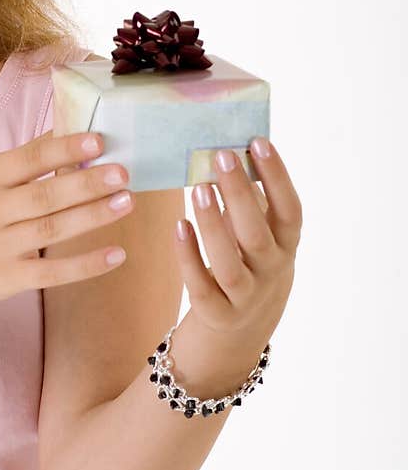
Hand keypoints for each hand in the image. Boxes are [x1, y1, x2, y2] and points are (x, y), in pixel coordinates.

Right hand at [0, 130, 133, 306]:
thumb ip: (24, 162)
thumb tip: (69, 133)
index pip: (30, 159)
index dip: (64, 149)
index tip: (97, 140)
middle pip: (45, 195)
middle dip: (86, 183)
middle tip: (122, 172)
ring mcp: (0, 246)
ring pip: (52, 229)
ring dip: (92, 216)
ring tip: (125, 202)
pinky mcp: (7, 278)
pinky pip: (52, 272)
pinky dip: (85, 265)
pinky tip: (115, 254)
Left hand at [177, 138, 302, 345]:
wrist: (242, 327)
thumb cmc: (248, 261)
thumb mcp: (262, 233)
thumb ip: (252, 199)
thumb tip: (232, 148)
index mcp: (286, 244)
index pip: (290, 210)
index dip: (277, 177)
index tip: (258, 142)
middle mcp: (271, 271)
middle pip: (256, 234)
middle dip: (239, 194)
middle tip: (221, 156)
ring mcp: (245, 296)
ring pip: (228, 264)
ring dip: (213, 225)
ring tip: (198, 188)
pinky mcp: (217, 313)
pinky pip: (201, 286)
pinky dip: (188, 256)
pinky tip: (179, 226)